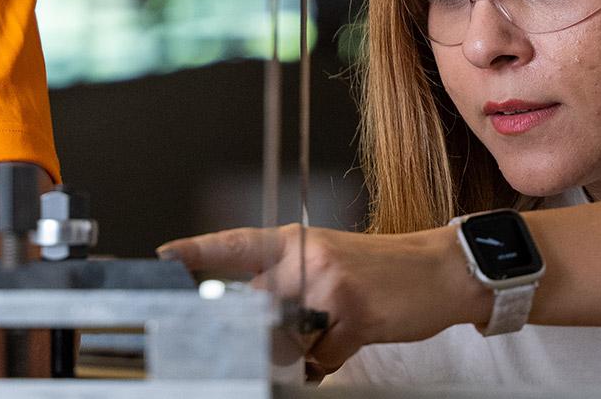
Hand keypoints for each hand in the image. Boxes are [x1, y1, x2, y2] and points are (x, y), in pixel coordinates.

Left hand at [157, 224, 478, 376]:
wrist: (438, 270)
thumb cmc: (377, 271)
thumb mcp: (325, 263)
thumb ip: (285, 285)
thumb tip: (250, 320)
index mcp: (292, 242)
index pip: (233, 243)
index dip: (195, 250)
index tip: (162, 256)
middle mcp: (304, 257)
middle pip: (255, 308)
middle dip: (266, 333)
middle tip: (298, 329)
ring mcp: (329, 285)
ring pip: (288, 337)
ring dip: (306, 348)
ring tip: (334, 329)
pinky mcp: (354, 313)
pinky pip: (322, 357)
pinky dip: (332, 359)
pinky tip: (352, 338)